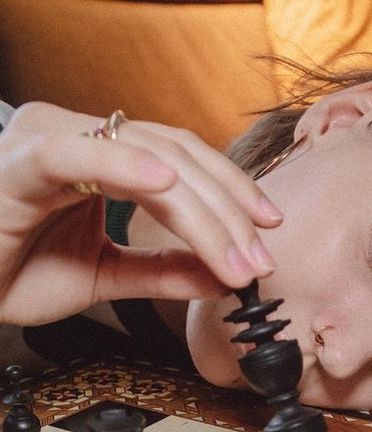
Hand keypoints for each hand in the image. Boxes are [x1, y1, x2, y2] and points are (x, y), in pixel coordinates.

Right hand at [0, 102, 281, 324]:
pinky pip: (81, 154)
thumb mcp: (107, 275)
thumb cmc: (15, 269)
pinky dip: (126, 165)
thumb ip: (164, 271)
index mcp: (101, 157)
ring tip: (235, 252)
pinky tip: (167, 187)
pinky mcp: (24, 160)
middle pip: (177, 158)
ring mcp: (52, 141)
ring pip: (147, 157)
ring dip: (201, 210)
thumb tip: (225, 276)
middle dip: (228, 211)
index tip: (268, 232)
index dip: (231, 193)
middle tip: (259, 259)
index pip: (182, 161)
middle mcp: (80, 138)